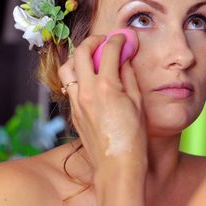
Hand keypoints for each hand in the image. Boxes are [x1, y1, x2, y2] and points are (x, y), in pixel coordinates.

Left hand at [58, 34, 146, 185]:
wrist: (117, 167)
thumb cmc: (133, 139)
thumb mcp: (137, 103)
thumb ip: (129, 77)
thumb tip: (125, 59)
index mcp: (107, 87)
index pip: (109, 51)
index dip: (117, 40)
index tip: (123, 39)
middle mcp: (87, 91)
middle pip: (81, 52)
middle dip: (93, 41)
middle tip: (104, 41)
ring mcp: (77, 103)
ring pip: (67, 68)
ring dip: (78, 58)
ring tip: (91, 59)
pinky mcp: (73, 113)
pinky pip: (70, 86)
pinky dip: (77, 77)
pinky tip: (90, 81)